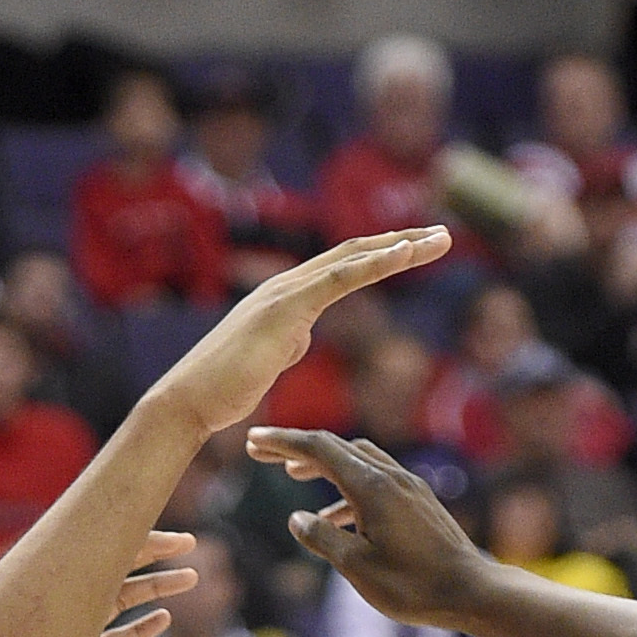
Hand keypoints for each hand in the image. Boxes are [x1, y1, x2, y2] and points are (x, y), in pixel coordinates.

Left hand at [34, 533, 198, 636]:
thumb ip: (57, 623)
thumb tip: (63, 613)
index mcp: (56, 596)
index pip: (103, 554)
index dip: (140, 542)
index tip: (173, 537)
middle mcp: (64, 609)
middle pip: (113, 568)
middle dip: (153, 554)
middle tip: (191, 544)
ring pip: (119, 601)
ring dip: (155, 589)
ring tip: (191, 578)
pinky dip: (140, 628)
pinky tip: (164, 618)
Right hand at [157, 227, 452, 446]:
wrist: (192, 401)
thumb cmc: (226, 390)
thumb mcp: (270, 362)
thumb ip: (289, 342)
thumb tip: (301, 337)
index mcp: (289, 297)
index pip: (345, 267)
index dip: (383, 255)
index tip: (420, 251)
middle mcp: (289, 284)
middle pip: (355, 251)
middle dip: (402, 240)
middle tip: (444, 235)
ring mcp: (287, 292)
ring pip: (353, 258)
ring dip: (400, 246)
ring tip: (439, 240)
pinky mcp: (286, 308)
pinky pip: (339, 278)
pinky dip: (373, 263)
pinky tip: (403, 254)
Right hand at [242, 427, 487, 627]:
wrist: (472, 591)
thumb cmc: (414, 586)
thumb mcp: (357, 567)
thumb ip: (322, 539)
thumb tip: (297, 519)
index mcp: (371, 487)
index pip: (318, 449)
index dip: (282, 443)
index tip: (253, 442)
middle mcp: (390, 476)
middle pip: (336, 447)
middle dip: (297, 447)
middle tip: (263, 452)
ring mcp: (407, 486)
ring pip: (357, 460)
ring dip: (323, 465)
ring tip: (294, 478)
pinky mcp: (418, 501)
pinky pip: (374, 481)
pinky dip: (347, 489)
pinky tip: (335, 517)